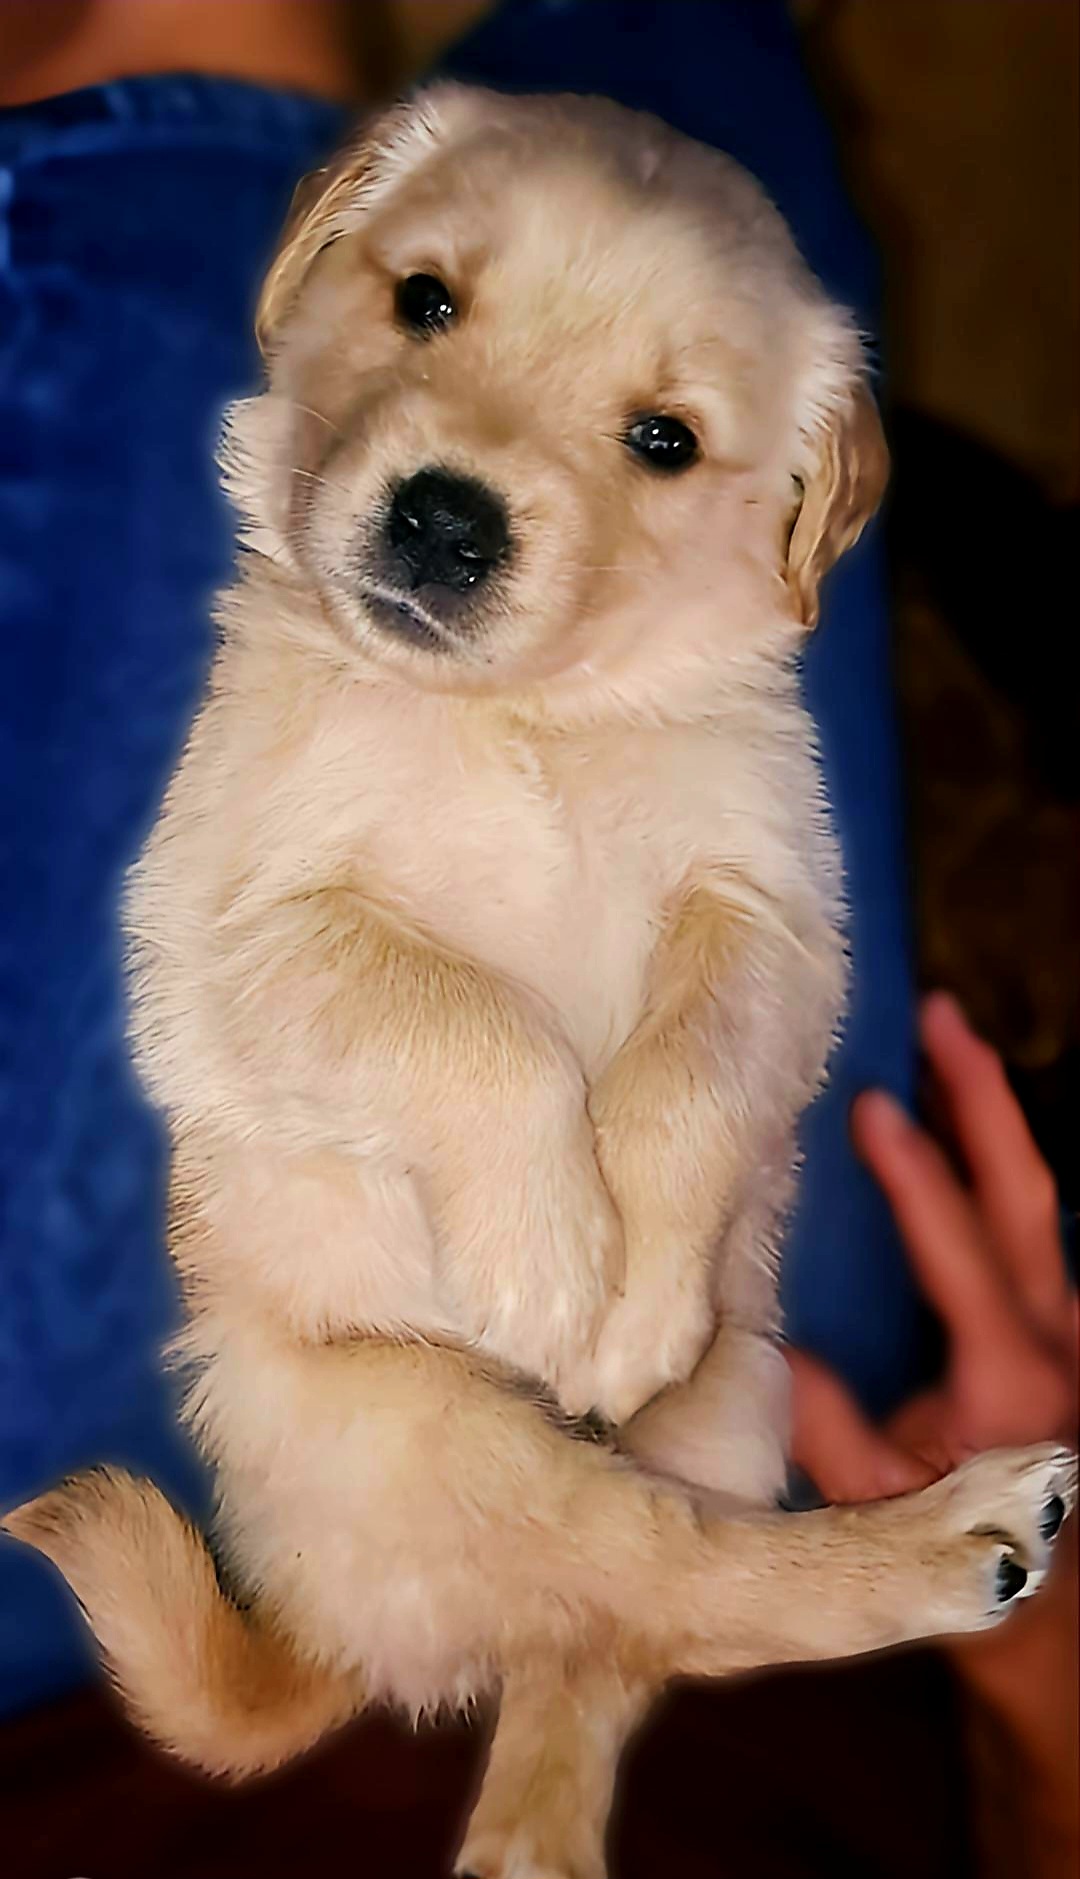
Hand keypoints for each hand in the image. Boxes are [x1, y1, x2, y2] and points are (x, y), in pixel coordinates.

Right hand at [787, 993, 1077, 1861]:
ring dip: (992, 1119)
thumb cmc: (961, 1564)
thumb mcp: (878, 1505)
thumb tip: (759, 1337)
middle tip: (938, 1014)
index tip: (869, 1102)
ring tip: (941, 1045)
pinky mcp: (1058, 1331)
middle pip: (1029, 1191)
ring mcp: (1067, 1328)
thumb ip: (822, 1425)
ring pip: (1039, 1200)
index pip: (960, 1245)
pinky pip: (1030, 1226)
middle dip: (985, 1097)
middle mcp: (1053, 1335)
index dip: (916, 1170)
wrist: (1051, 1621)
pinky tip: (951, 1131)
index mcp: (1009, 1374)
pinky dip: (994, 1165)